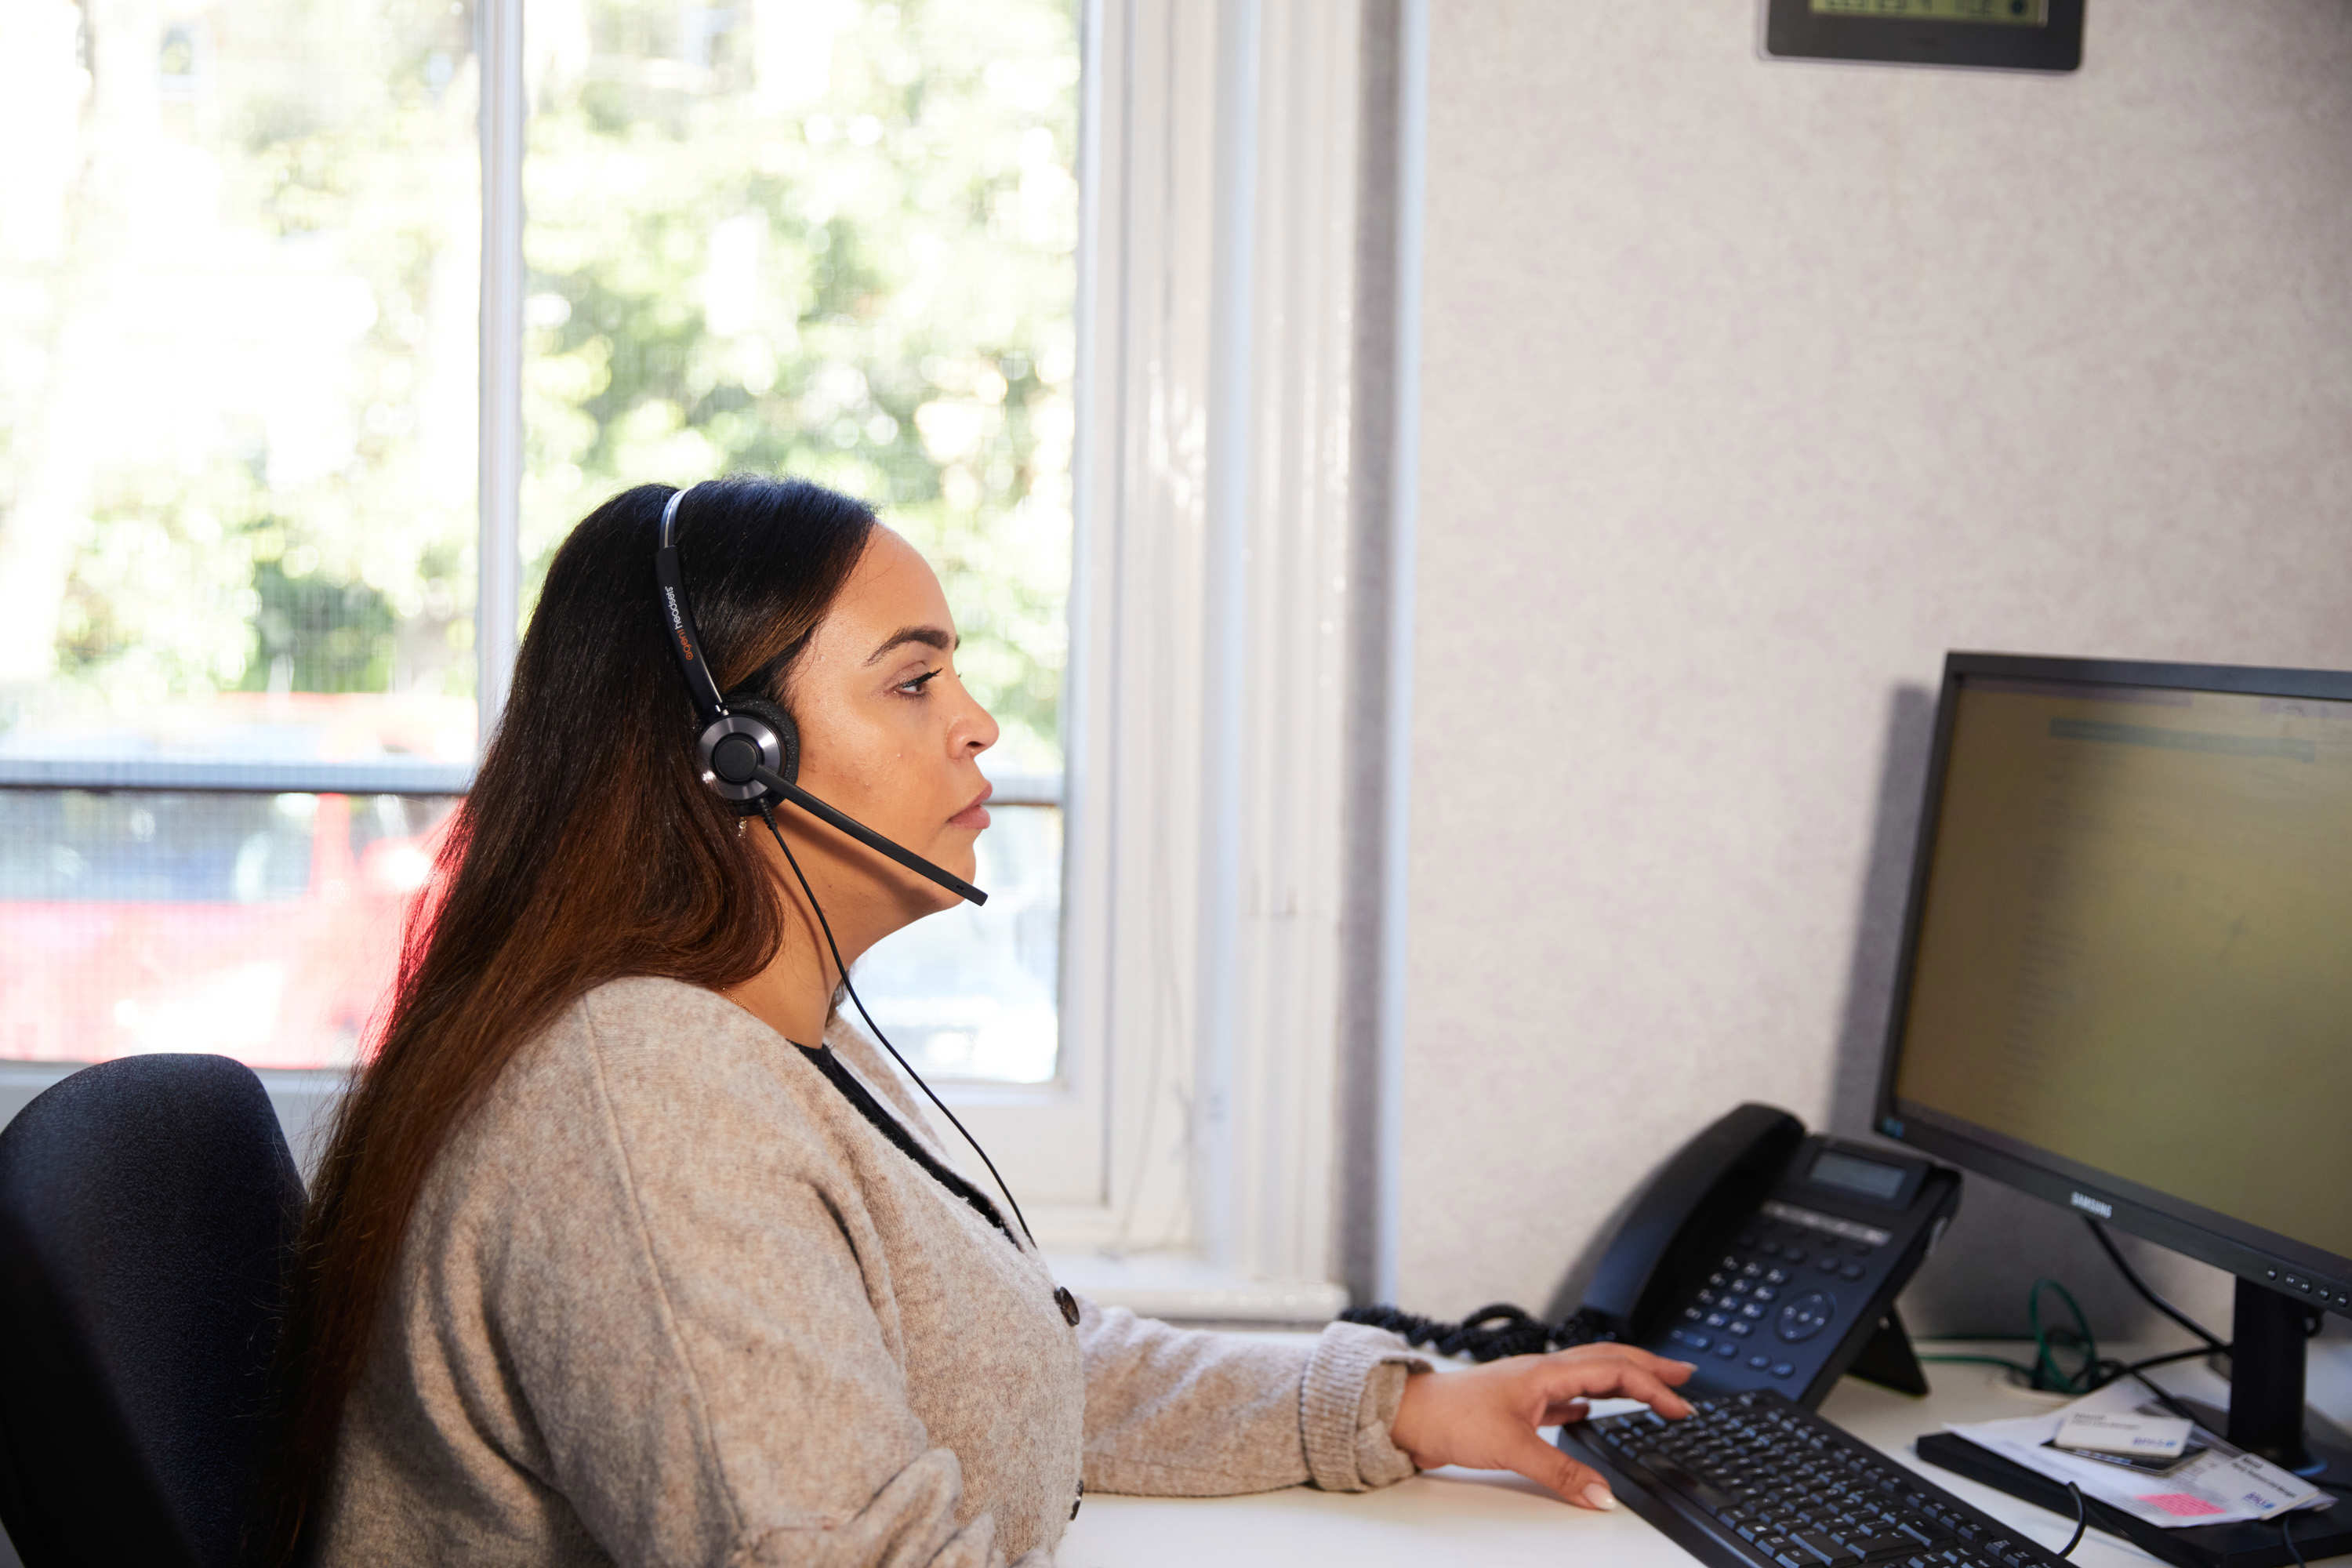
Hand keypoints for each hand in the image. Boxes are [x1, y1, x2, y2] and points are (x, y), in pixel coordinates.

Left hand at [1386, 1343, 1695, 1510]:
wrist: (1409, 1415)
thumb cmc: (1450, 1415)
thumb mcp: (1511, 1446)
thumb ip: (1559, 1471)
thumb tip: (1602, 1495)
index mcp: (1547, 1372)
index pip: (1614, 1371)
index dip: (1653, 1386)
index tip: (1682, 1404)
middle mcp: (1543, 1373)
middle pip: (1608, 1362)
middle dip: (1649, 1367)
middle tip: (1684, 1374)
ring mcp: (1530, 1387)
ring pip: (1588, 1376)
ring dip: (1622, 1381)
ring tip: (1650, 1389)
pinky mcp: (1517, 1405)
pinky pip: (1563, 1397)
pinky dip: (1586, 1401)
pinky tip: (1588, 1412)